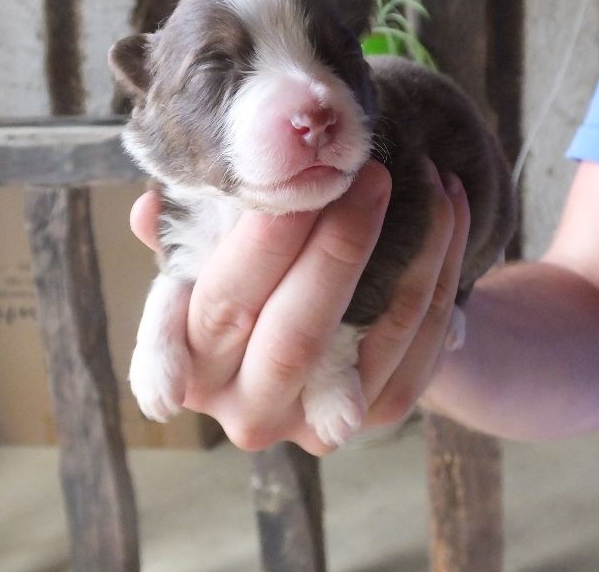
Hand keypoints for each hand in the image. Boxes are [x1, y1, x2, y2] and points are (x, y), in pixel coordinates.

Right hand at [129, 160, 470, 454]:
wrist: (328, 330)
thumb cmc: (253, 280)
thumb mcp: (209, 258)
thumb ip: (185, 238)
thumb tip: (147, 213)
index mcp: (192, 366)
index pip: (224, 302)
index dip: (259, 243)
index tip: (290, 180)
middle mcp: (248, 410)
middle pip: (297, 333)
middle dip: (339, 244)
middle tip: (371, 174)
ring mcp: (319, 424)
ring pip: (375, 335)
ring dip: (410, 248)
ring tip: (427, 177)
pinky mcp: (382, 415)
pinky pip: (424, 342)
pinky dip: (443, 271)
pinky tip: (450, 208)